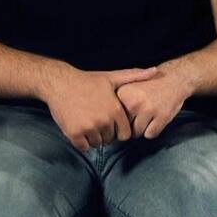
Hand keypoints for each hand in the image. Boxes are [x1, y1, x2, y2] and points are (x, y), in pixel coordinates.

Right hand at [38, 64, 158, 151]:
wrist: (60, 83)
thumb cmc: (87, 81)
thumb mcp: (112, 77)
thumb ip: (135, 76)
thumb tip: (156, 70)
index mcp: (115, 110)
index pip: (125, 134)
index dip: (118, 129)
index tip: (109, 120)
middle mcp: (103, 121)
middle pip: (110, 139)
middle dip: (105, 133)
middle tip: (95, 119)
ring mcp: (88, 128)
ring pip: (97, 144)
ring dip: (93, 137)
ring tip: (87, 121)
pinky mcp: (74, 133)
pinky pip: (83, 147)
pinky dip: (81, 141)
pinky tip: (79, 127)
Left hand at [115, 65, 194, 138]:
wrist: (173, 79)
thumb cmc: (149, 85)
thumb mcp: (128, 87)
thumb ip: (116, 103)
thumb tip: (110, 126)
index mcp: (122, 94)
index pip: (114, 117)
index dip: (121, 117)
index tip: (129, 110)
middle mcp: (133, 102)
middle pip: (124, 127)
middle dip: (131, 124)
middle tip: (141, 112)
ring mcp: (147, 110)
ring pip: (137, 133)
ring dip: (142, 128)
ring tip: (149, 115)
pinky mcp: (161, 117)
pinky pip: (150, 135)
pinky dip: (153, 130)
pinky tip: (157, 117)